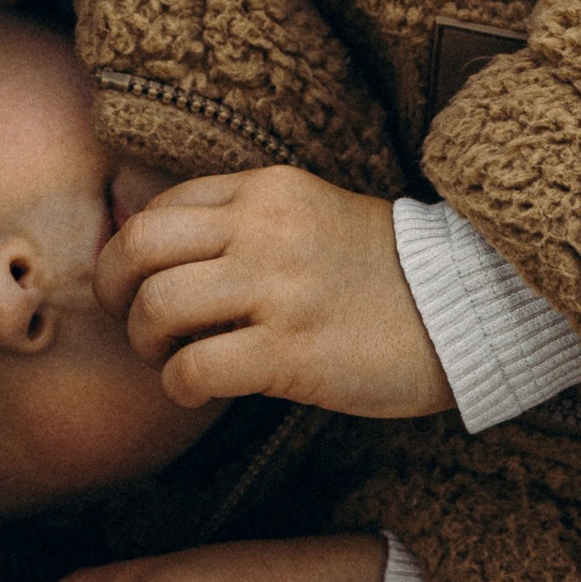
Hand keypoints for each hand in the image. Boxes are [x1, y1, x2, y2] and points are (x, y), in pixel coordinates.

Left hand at [97, 167, 451, 418]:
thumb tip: (159, 252)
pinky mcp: (293, 352)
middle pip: (138, 247)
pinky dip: (181, 386)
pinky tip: (203, 391)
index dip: (132, 254)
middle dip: (115, 291)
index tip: (139, 287)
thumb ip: (242, 222)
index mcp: (265, 190)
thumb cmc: (382, 273)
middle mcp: (264, 229)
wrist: (465, 309)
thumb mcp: (308, 215)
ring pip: (157, 306)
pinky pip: (196, 369)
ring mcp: (278, 289)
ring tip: (171, 359)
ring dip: (146, 343)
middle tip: (132, 323)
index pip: (159, 209)